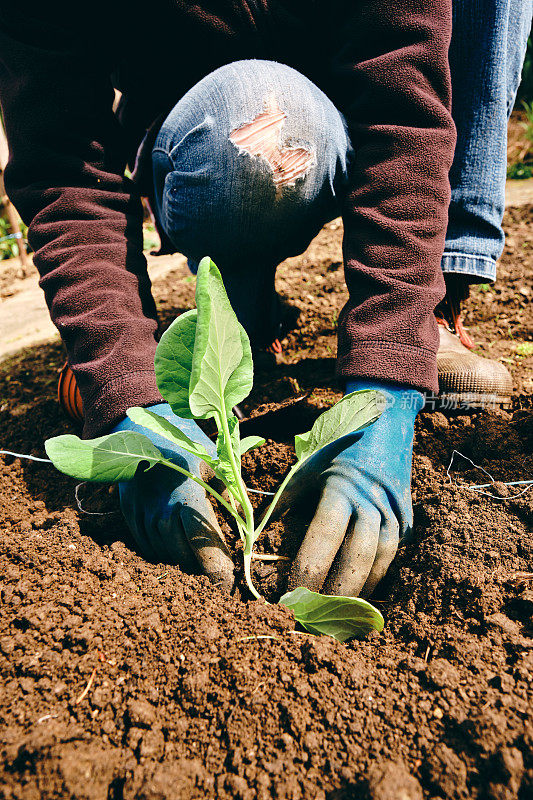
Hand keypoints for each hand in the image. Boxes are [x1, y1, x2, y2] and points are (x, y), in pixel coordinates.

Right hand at [113, 403, 233, 590]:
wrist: (138, 424)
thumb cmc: (184, 442)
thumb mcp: (213, 459)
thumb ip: (231, 490)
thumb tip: (247, 522)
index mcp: (185, 491)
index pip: (201, 539)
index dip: (214, 564)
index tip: (227, 580)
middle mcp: (160, 506)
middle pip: (181, 554)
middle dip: (200, 569)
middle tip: (218, 576)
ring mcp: (140, 511)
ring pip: (162, 553)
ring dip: (182, 564)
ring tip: (200, 568)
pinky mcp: (128, 513)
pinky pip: (145, 546)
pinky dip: (162, 555)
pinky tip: (177, 553)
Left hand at [284, 381, 422, 596]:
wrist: (384, 427)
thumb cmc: (333, 452)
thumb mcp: (304, 471)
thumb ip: (283, 506)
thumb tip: (255, 544)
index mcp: (341, 486)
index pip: (325, 534)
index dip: (307, 568)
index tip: (289, 593)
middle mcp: (372, 500)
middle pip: (358, 554)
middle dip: (336, 589)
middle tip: (314, 614)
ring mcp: (395, 511)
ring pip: (381, 560)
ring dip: (359, 590)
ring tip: (336, 614)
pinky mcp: (408, 521)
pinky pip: (394, 558)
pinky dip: (377, 579)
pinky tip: (359, 596)